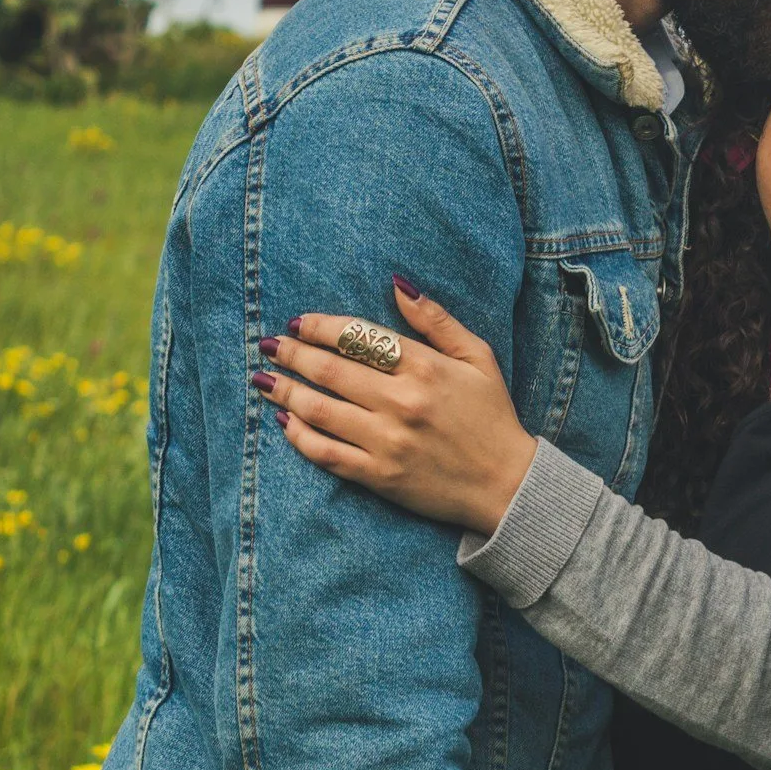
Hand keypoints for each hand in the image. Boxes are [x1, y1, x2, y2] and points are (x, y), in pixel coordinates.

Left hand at [258, 284, 536, 533]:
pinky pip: (326, 453)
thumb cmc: (492, 416)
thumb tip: (396, 285)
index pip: (358, 337)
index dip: (320, 327)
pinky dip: (299, 436)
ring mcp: (387, 441)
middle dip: (291, 354)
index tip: (298, 322)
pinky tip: (285, 421)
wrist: (507, 485)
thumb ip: (436, 320)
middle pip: (330, 371)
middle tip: (267, 346)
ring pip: (320, 410)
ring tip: (263, 379)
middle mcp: (402, 402)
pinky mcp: (379, 476)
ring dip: (284, 391)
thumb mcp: (477, 357)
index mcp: (425, 368)